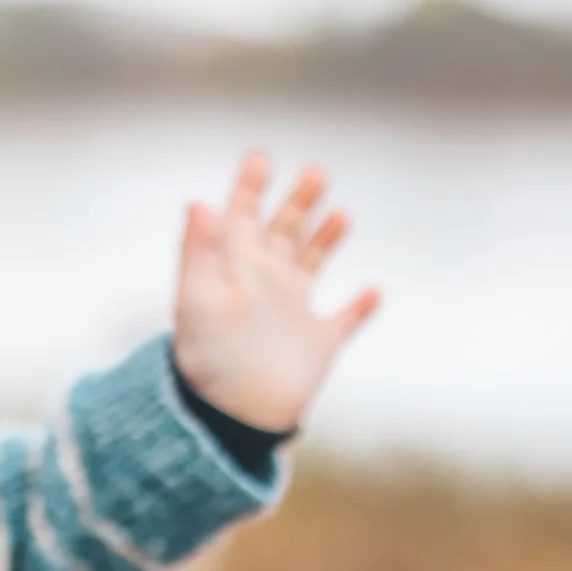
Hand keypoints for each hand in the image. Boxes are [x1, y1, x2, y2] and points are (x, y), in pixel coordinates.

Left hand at [172, 151, 379, 432]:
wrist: (231, 414)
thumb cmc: (208, 358)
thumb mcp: (198, 298)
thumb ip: (199, 249)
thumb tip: (197, 202)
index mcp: (234, 268)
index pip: (241, 216)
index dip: (249, 186)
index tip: (260, 156)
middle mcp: (264, 284)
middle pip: (284, 231)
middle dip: (298, 201)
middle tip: (316, 171)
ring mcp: (292, 312)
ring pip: (312, 264)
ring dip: (327, 238)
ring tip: (340, 212)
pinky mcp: (317, 343)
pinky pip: (345, 320)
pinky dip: (361, 307)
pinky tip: (374, 291)